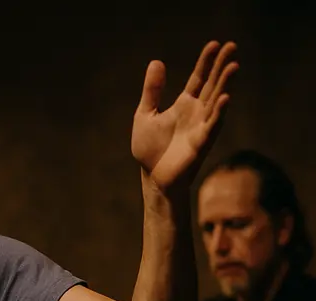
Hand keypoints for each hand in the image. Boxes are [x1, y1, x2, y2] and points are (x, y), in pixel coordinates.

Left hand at [131, 40, 237, 192]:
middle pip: (212, 85)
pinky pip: (212, 126)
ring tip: (234, 66)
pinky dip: (218, 112)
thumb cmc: (150, 149)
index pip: (199, 78)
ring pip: (216, 101)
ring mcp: (202, 127)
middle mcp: (197, 113)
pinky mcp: (201, 143)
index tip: (214, 44)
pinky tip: (224, 98)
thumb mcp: (145, 114)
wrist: (153, 178)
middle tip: (232, 46)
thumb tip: (156, 61)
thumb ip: (152, 90)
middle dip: (221, 66)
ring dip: (225, 84)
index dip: (206, 62)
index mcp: (184, 105)